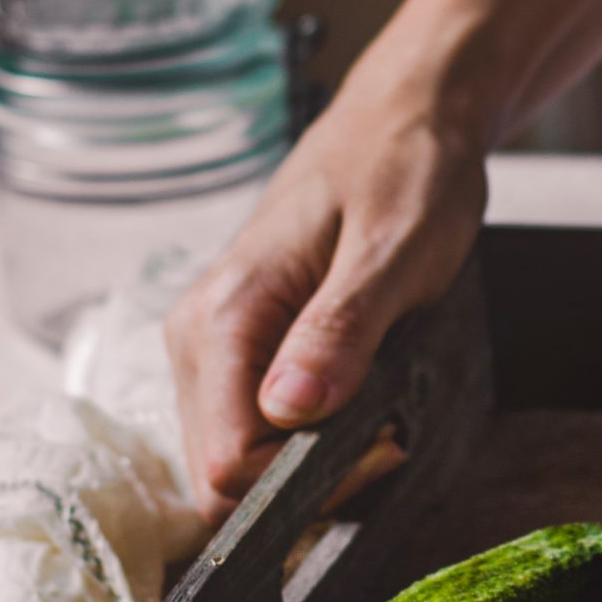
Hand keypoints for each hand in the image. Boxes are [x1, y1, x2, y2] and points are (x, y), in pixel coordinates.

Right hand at [165, 69, 487, 529]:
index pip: (226, 462)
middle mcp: (196, 337)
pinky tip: (359, 404)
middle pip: (222, 472)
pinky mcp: (240, 347)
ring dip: (309, 464)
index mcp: (221, 316)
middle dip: (305, 483)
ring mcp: (212, 344)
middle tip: (388, 440)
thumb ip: (340, 330)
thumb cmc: (405, 170)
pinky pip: (254, 427)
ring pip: (237, 456)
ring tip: (380, 417)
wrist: (404, 118)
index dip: (302, 482)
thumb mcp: (393, 251)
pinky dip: (308, 439)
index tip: (380, 448)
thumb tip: (291, 411)